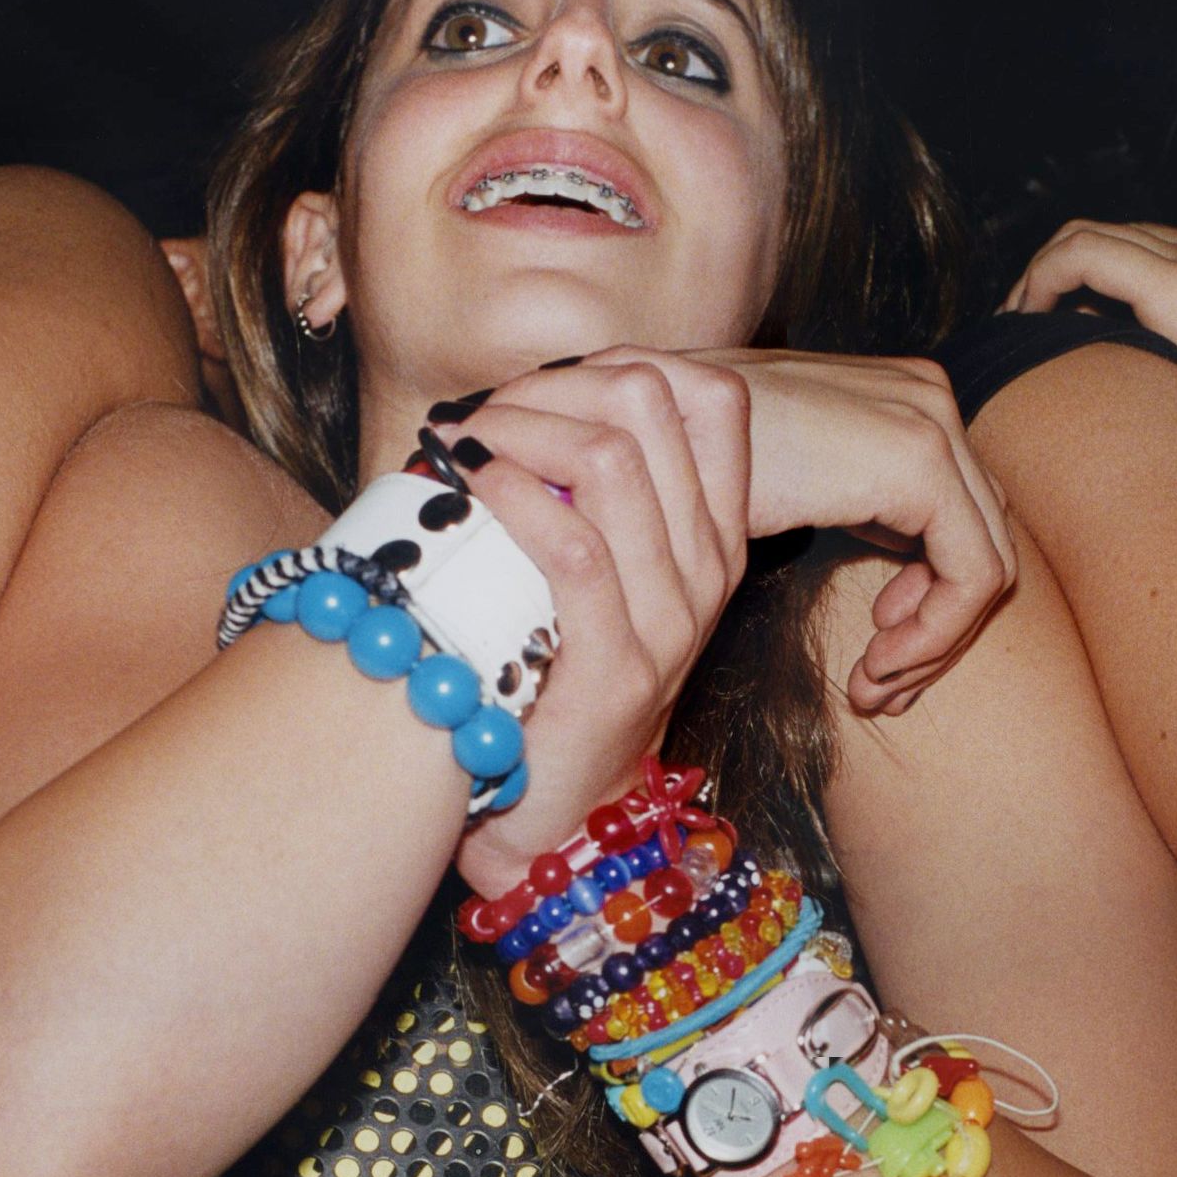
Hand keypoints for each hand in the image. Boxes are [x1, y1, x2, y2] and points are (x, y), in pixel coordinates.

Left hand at [441, 353, 751, 891]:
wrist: (556, 812)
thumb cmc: (558, 678)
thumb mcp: (601, 578)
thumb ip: (592, 500)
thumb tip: (530, 403)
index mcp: (716, 542)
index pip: (712, 400)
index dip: (621, 364)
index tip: (544, 387)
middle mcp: (708, 573)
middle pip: (649, 407)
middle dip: (550, 385)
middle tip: (480, 411)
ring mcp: (671, 622)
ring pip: (611, 460)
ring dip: (517, 428)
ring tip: (459, 441)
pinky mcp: (617, 670)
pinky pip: (572, 547)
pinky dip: (511, 494)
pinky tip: (468, 483)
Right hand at [691, 348, 1015, 714]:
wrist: (634, 437)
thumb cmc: (688, 471)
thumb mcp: (794, 491)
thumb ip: (861, 515)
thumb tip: (907, 595)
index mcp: (902, 398)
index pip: (961, 519)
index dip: (930, 607)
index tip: (876, 661)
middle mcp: (928, 396)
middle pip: (981, 541)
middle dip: (935, 634)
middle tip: (877, 690)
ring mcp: (930, 421)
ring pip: (986, 567)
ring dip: (931, 646)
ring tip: (871, 687)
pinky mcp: (920, 462)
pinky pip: (972, 575)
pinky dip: (933, 635)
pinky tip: (873, 665)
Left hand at [1004, 219, 1176, 475]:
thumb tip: (1165, 414)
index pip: (1146, 254)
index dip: (1089, 285)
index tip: (1055, 332)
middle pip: (1113, 237)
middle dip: (1054, 276)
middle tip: (1018, 329)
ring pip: (1091, 237)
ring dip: (1040, 278)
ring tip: (1014, 329)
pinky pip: (1086, 256)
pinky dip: (1044, 279)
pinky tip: (1027, 324)